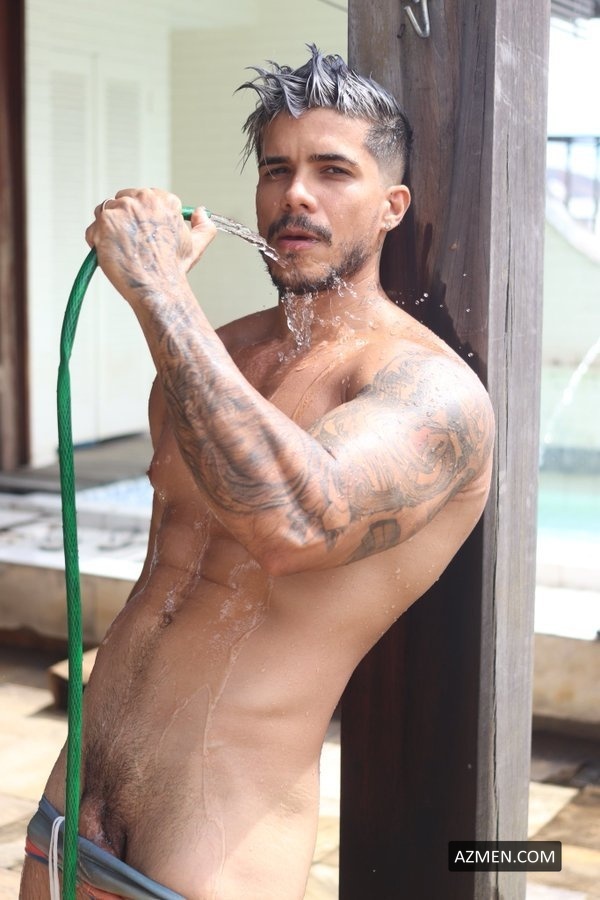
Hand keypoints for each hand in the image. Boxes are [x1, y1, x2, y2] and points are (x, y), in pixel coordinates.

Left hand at [85, 188, 216, 300]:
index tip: (143, 233)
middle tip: (131, 243)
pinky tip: (111, 255)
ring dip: (109, 230)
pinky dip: (98, 242)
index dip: (142, 217)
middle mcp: (142, 199)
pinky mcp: (104, 222)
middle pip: (123, 201)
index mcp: (163, 200)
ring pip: (106, 212)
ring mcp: (121, 210)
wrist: (157, 288)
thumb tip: (201, 212)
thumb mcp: (196, 246)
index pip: (144, 197)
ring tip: (122, 251)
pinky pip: (93, 228)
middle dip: (124, 220)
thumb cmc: (173, 270)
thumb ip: (204, 226)